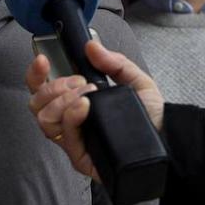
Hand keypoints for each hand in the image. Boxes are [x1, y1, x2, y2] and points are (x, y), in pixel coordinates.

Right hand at [25, 39, 165, 180]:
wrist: (168, 140)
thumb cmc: (151, 116)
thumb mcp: (136, 81)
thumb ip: (114, 62)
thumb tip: (92, 46)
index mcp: (75, 103)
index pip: (41, 90)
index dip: (35, 75)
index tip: (43, 61)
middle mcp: (69, 122)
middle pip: (36, 105)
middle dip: (54, 87)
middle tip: (80, 81)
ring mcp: (72, 141)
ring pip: (45, 119)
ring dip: (62, 100)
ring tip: (87, 94)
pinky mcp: (79, 157)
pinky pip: (64, 136)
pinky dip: (71, 116)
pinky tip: (86, 106)